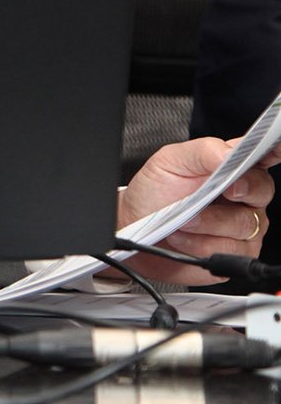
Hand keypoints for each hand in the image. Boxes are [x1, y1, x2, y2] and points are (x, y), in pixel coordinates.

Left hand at [116, 137, 278, 284]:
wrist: (135, 228)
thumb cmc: (154, 193)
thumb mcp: (169, 162)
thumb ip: (203, 152)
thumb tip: (230, 153)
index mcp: (232, 166)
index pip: (264, 154)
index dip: (274, 151)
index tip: (272, 150)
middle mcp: (244, 195)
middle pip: (262, 190)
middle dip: (236, 191)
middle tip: (208, 194)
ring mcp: (244, 226)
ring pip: (244, 224)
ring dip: (206, 222)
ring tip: (182, 219)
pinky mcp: (236, 254)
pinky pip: (230, 250)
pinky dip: (200, 244)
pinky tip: (183, 237)